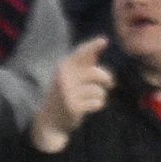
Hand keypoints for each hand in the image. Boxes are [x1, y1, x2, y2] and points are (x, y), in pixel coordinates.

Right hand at [31, 37, 113, 152]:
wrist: (50, 121)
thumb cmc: (64, 95)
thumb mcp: (70, 77)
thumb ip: (85, 62)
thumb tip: (101, 42)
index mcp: (63, 68)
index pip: (80, 54)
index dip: (92, 46)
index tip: (104, 41)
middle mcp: (64, 78)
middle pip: (96, 73)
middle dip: (107, 78)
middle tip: (110, 84)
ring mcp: (68, 93)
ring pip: (98, 90)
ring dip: (101, 95)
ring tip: (94, 98)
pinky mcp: (74, 107)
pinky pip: (97, 102)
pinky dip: (98, 104)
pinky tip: (91, 106)